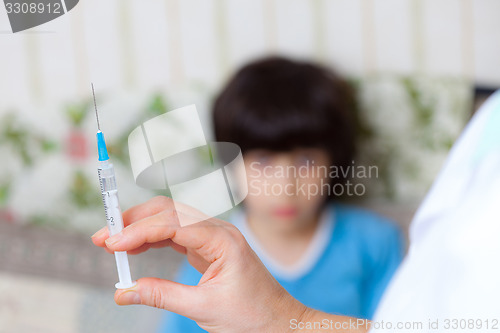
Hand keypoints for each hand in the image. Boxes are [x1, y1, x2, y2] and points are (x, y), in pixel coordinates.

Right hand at [91, 196, 307, 332]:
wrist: (279, 320)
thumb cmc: (251, 315)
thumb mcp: (203, 309)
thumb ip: (161, 296)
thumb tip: (123, 291)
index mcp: (223, 240)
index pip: (173, 224)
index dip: (139, 231)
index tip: (111, 244)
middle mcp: (218, 230)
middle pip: (170, 211)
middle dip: (135, 220)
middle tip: (104, 237)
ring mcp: (214, 236)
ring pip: (172, 218)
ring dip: (141, 226)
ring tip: (112, 241)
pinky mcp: (209, 246)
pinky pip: (177, 233)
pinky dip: (153, 237)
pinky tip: (135, 247)